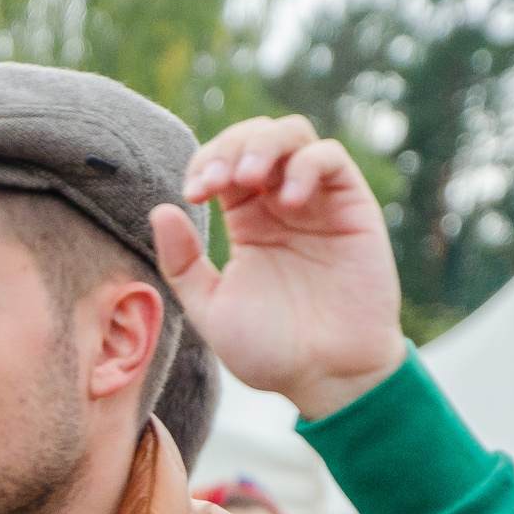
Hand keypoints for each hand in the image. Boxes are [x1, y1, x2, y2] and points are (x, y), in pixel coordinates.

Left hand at [151, 115, 404, 418]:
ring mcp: (318, 202)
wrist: (327, 378)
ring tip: (248, 177)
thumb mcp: (211, 309)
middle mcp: (280, 204)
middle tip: (218, 180)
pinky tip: (288, 201)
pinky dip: (306, 165)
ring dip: (265, 143)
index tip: (194, 191)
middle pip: (255, 137)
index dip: (205, 162)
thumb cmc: (271, 351)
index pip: (223, 162)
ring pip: (293, 134)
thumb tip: (161, 209)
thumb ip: (182, 263)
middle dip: (230, 146)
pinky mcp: (353, 208)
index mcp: (247, 221)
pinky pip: (331, 158)